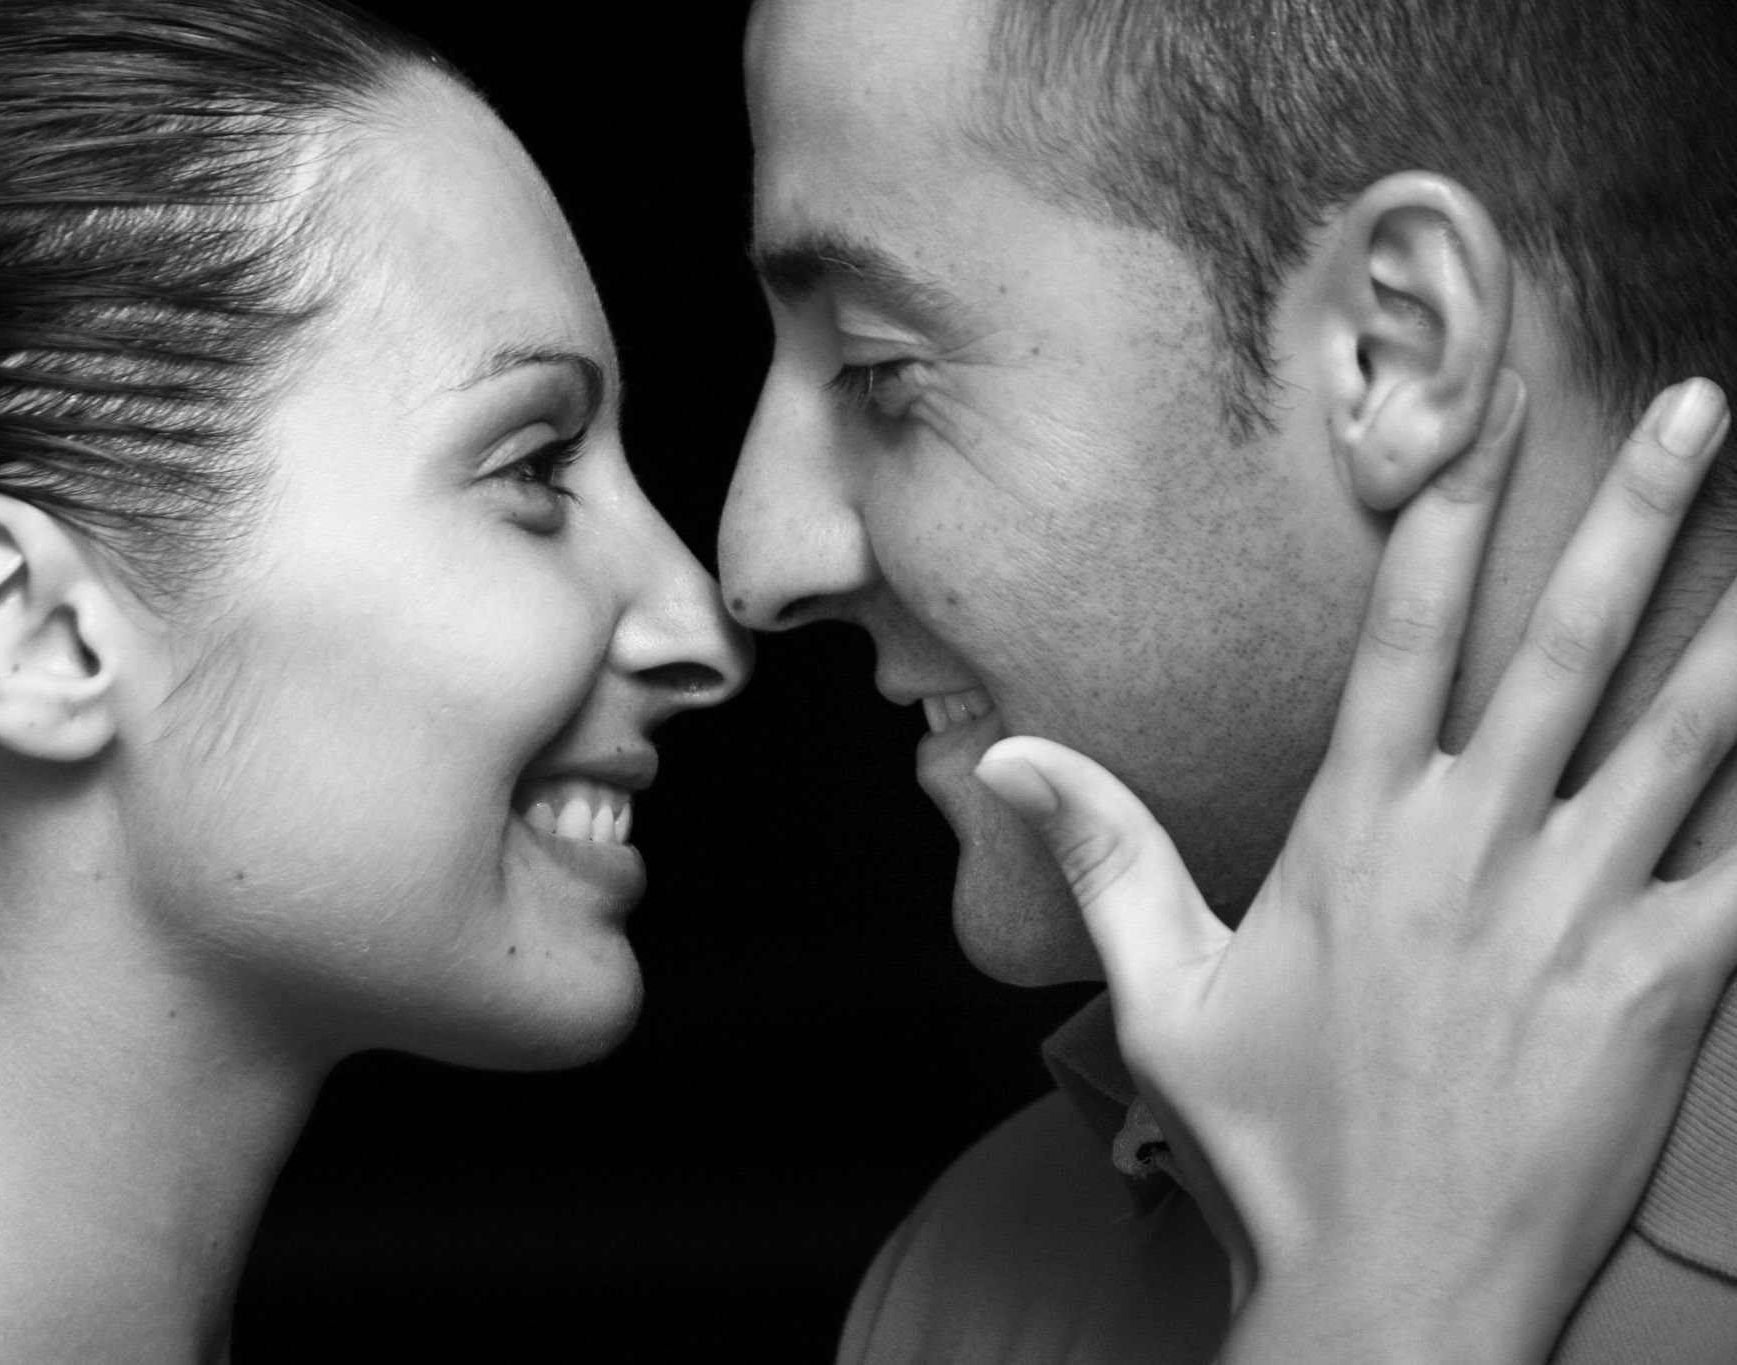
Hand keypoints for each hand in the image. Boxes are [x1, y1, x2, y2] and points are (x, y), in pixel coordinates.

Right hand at [976, 375, 1736, 1363]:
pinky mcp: (1666, 991)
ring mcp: (1577, 915)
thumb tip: (1009, 754)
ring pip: (1682, 736)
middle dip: (1636, 515)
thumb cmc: (1270, 1145)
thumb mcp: (1162, 995)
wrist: (1394, 1297)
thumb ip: (1103, 856)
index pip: (1405, 634)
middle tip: (1702, 406)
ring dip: (1734, 620)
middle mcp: (1471, 849)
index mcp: (1354, 835)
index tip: (1488, 411)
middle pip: (1564, 650)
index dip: (1450, 511)